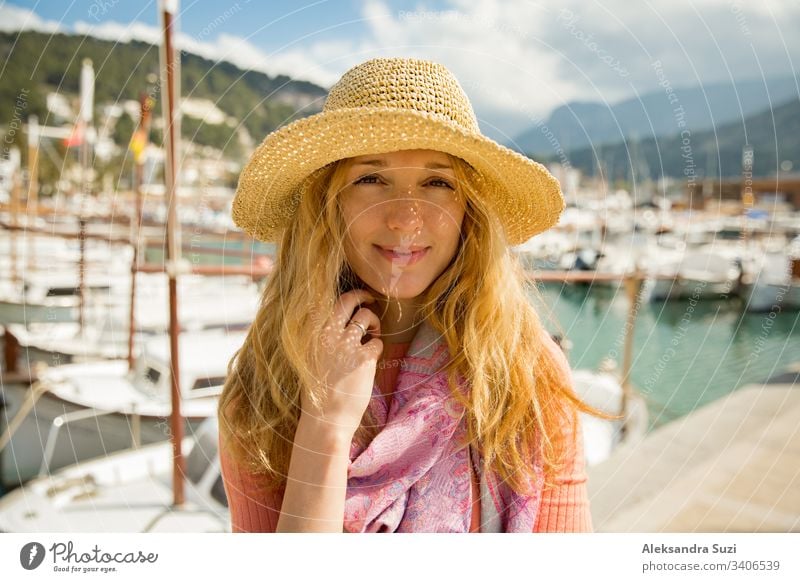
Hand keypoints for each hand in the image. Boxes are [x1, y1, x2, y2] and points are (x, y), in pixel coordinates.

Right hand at [303, 289, 382, 437]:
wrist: (324, 420)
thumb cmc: (316, 395)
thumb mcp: (308, 361)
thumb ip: (318, 342)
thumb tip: (331, 327)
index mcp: (311, 335)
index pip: (324, 303)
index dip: (341, 299)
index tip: (350, 300)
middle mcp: (326, 334)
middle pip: (347, 300)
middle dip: (362, 295)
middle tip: (370, 299)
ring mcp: (345, 344)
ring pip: (366, 316)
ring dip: (374, 322)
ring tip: (373, 333)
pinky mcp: (363, 358)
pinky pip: (377, 342)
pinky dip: (377, 347)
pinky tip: (371, 358)